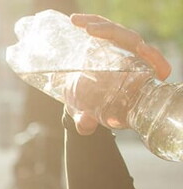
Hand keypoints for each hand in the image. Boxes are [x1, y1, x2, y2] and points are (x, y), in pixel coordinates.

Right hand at [66, 14, 171, 134]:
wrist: (80, 103)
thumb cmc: (91, 111)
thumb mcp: (89, 116)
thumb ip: (87, 121)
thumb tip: (85, 124)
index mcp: (140, 79)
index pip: (156, 65)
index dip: (154, 58)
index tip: (144, 52)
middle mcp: (134, 61)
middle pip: (133, 42)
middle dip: (116, 34)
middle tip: (93, 32)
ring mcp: (120, 50)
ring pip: (117, 32)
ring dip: (100, 25)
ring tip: (80, 25)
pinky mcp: (105, 43)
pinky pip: (101, 28)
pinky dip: (89, 22)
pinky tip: (74, 21)